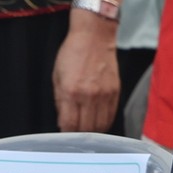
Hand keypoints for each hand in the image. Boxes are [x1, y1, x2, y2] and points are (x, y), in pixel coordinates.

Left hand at [55, 9, 120, 132]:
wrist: (94, 37)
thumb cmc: (72, 53)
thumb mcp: (57, 76)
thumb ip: (59, 100)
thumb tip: (63, 121)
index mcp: (70, 92)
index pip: (69, 124)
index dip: (66, 134)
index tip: (64, 134)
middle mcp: (88, 96)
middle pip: (86, 129)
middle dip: (79, 135)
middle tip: (75, 134)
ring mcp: (104, 95)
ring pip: (100, 126)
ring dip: (93, 132)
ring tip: (87, 130)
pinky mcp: (115, 92)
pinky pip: (111, 115)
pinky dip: (104, 122)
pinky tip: (98, 121)